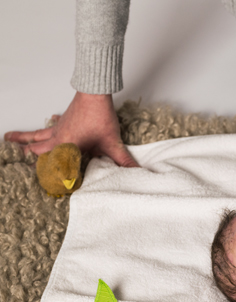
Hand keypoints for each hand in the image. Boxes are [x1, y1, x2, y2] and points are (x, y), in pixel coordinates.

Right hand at [4, 91, 138, 167]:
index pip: (54, 166)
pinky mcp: (65, 118)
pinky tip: (50, 121)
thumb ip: (123, 161)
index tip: (48, 186)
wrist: (95, 93)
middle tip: (14, 159)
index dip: (51, 176)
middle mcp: (58, 138)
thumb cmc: (100, 117)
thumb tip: (136, 173)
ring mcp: (59, 127)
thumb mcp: (112, 143)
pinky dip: (48, 126)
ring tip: (9, 138)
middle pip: (38, 149)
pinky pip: (52, 124)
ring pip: (39, 134)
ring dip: (26, 138)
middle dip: (27, 156)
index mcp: (66, 148)